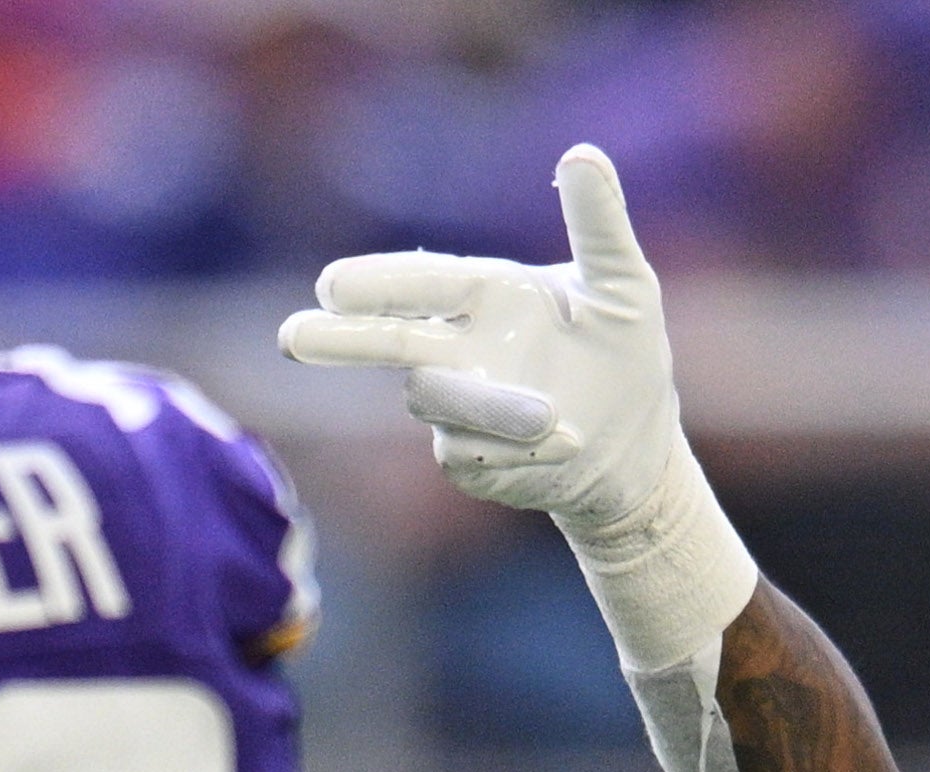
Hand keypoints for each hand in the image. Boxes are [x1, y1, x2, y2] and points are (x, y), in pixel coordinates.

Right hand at [279, 145, 686, 539]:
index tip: (333, 285)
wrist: (636, 447)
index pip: (421, 282)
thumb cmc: (625, 353)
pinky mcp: (469, 461)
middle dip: (339, 339)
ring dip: (490, 407)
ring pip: (437, 400)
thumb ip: (598, 224)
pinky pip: (471, 453)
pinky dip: (519, 450)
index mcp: (484, 293)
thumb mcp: (624, 285)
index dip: (378, 283)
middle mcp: (458, 347)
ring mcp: (457, 407)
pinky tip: (568, 444)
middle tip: (293, 337)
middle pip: (383, 340)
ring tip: (555, 417)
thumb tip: (583, 154)